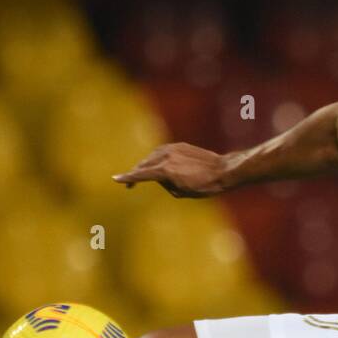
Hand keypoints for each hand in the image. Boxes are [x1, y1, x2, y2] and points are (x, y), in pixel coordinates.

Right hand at [113, 143, 230, 197]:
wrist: (222, 170)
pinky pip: (162, 153)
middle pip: (144, 165)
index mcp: (165, 170)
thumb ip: (166, 184)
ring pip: (152, 158)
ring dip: (147, 167)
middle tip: (129, 185)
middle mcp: (166, 156)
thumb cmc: (204, 186)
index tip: (115, 179)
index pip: (141, 174)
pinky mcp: (179, 145)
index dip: (128, 178)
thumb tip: (161, 176)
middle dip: (136, 174)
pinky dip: (158, 160)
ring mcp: (172, 149)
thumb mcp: (181, 192)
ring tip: (146, 178)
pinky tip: (160, 167)